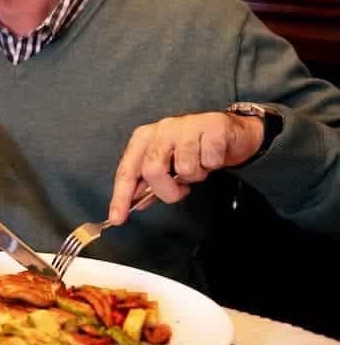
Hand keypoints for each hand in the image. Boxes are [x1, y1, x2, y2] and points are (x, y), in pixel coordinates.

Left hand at [109, 111, 262, 223]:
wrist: (226, 131)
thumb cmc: (193, 148)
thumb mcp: (167, 163)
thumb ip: (150, 183)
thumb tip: (137, 203)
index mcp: (144, 138)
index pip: (128, 171)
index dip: (121, 196)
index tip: (118, 218)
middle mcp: (162, 129)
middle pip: (153, 170)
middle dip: (168, 190)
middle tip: (182, 188)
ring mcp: (187, 127)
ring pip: (185, 167)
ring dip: (196, 175)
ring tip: (200, 165)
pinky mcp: (212, 128)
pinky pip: (210, 160)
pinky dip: (213, 165)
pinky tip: (212, 156)